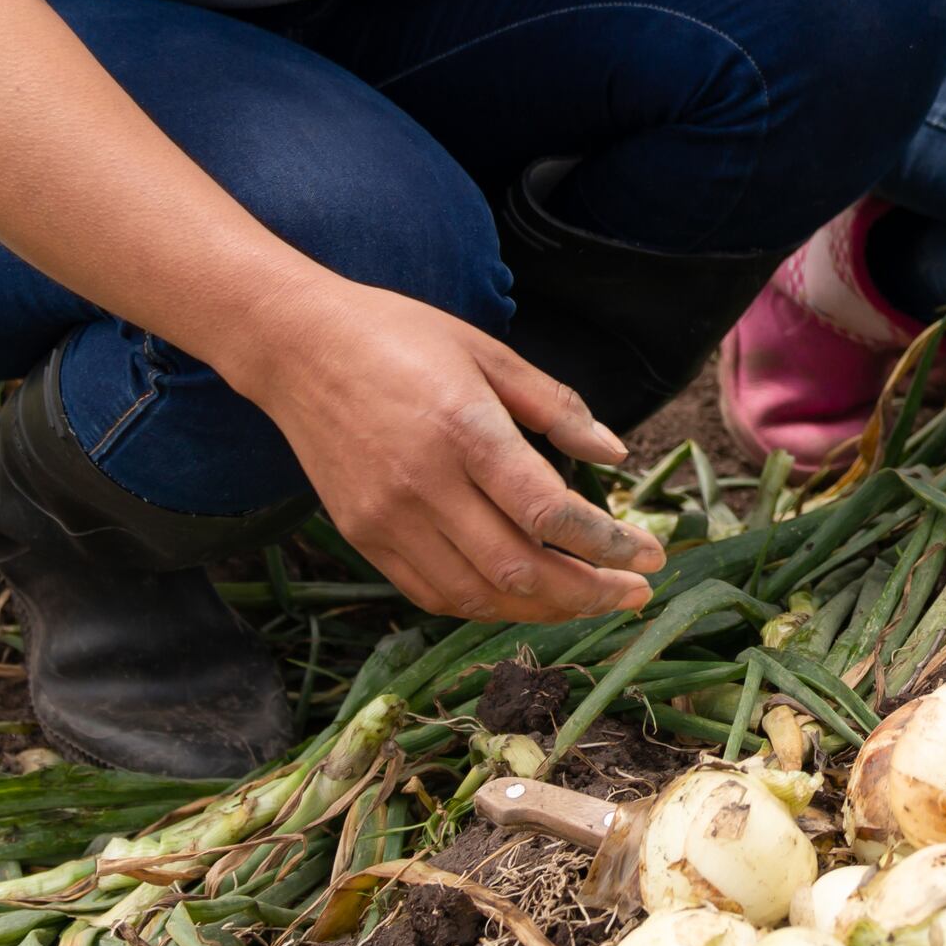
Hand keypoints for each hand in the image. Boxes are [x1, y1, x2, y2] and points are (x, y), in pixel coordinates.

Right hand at [233, 276, 669, 624]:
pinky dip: (486, 604)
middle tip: (635, 591)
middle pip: (519, 570)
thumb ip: (555, 406)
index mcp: (465, 430)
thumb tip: (616, 455)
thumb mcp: (489, 352)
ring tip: (589, 599)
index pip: (550, 514)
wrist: (296, 347)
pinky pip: (432, 593)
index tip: (650, 552)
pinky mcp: (362, 536)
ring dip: (542, 609)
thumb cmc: (400, 337)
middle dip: (588, 592)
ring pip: (476, 595)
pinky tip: (523, 595)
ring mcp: (387, 518)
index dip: (608, 545)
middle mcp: (424, 485)